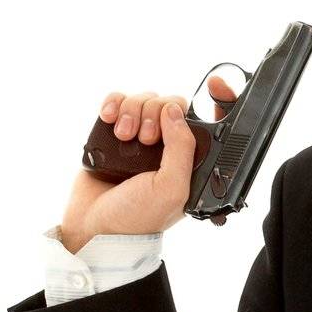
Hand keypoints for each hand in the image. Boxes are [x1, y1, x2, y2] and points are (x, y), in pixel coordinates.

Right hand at [59, 77, 235, 253]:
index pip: (208, 122)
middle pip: (170, 103)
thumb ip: (182, 149)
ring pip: (144, 99)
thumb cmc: (137, 217)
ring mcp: (140, 137)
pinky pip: (118, 101)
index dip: (217, 100)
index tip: (215, 84)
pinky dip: (114, 104)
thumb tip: (175, 111)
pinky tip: (110, 119)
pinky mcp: (114, 132)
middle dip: (156, 114)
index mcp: (189, 160)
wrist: (94, 227)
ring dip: (132, 112)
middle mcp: (167, 146)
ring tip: (123, 137)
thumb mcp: (172, 188)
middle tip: (146, 140)